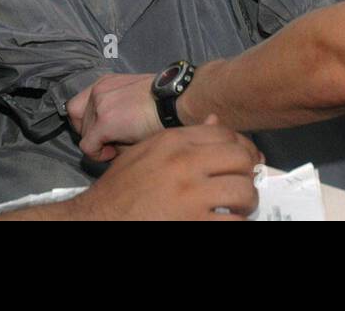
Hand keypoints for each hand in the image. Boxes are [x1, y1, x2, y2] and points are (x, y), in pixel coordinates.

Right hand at [0, 117, 264, 220]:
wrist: (96, 220)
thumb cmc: (120, 189)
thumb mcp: (146, 153)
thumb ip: (182, 138)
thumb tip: (216, 122)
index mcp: (174, 142)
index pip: (225, 134)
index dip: (242, 147)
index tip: (246, 161)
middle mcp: (185, 163)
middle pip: (241, 159)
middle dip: (248, 174)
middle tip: (243, 186)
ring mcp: (190, 195)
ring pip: (243, 192)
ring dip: (246, 202)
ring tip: (237, 209)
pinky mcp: (192, 223)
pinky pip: (232, 222)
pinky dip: (235, 223)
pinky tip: (226, 223)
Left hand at [68, 72, 161, 161]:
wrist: (176, 100)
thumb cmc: (165, 100)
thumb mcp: (134, 96)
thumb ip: (116, 107)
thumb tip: (108, 134)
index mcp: (105, 83)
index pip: (78, 107)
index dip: (88, 124)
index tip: (104, 132)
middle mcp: (98, 91)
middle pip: (79, 123)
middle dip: (94, 136)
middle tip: (114, 141)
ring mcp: (99, 105)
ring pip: (84, 136)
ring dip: (100, 144)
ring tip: (121, 144)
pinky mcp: (104, 122)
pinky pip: (88, 147)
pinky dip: (98, 154)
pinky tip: (115, 152)